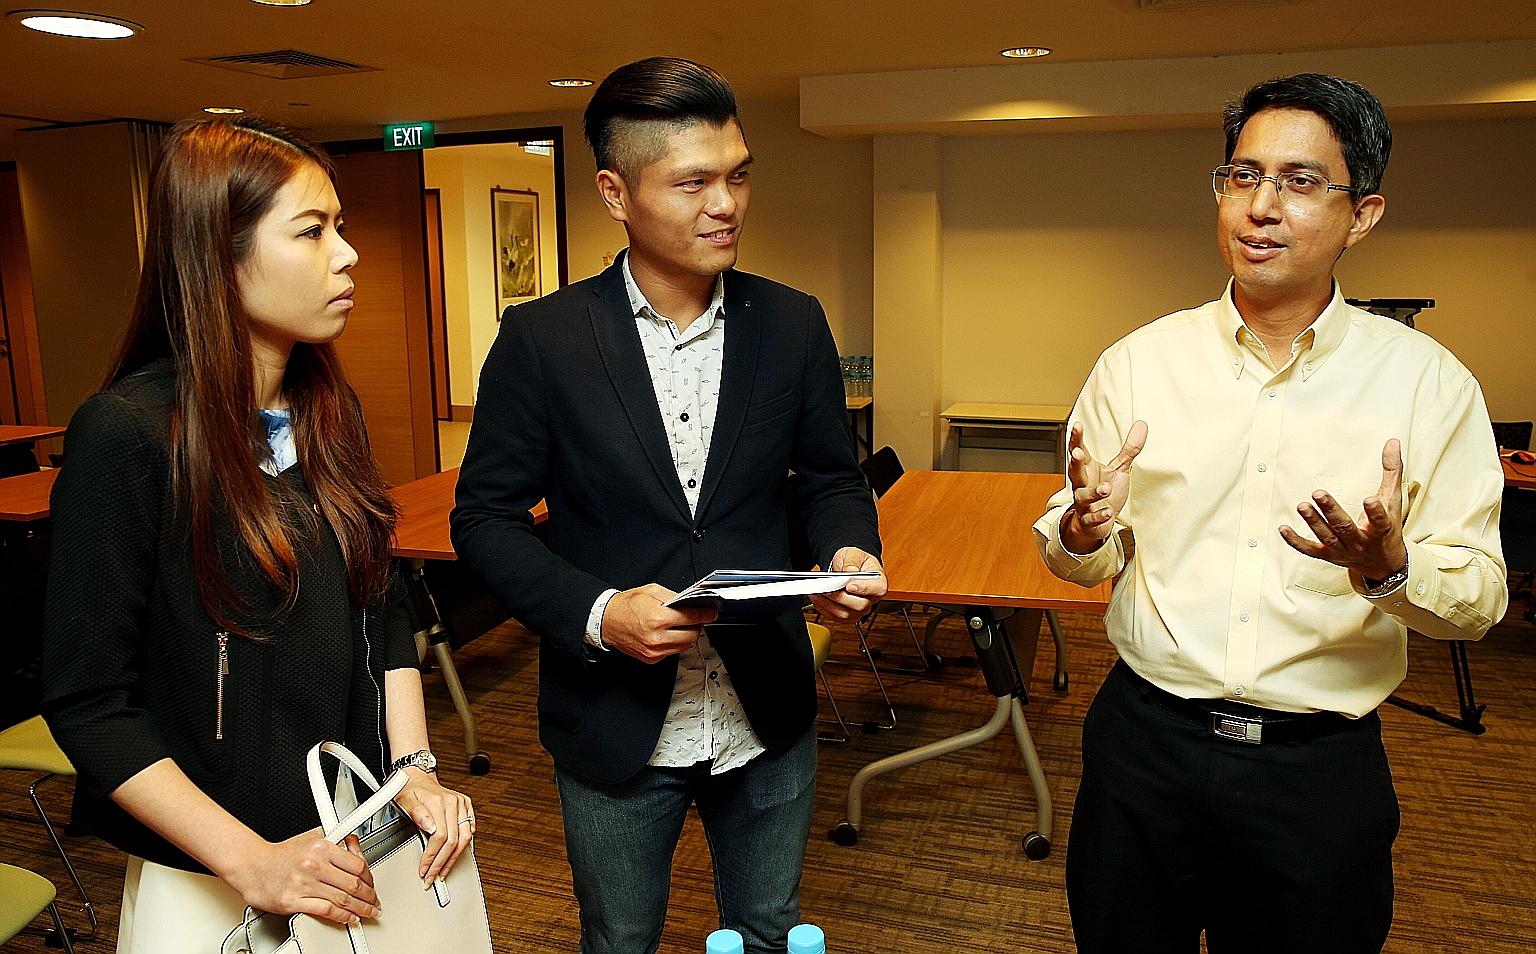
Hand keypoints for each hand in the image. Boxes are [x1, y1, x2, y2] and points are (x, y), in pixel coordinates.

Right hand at [222, 828, 378, 926]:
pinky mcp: (293, 901)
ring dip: (360, 908)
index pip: (357, 864)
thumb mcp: (310, 838)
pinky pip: (325, 910)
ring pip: (342, 899)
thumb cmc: (280, 855)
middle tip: (374, 901)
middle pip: (353, 884)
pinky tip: (349, 918)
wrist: (252, 866)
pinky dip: (341, 916)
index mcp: (321, 847)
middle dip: (369, 896)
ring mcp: (304, 884)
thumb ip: (333, 841)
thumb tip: (355, 845)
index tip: (372, 884)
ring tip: (368, 912)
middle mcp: (314, 864)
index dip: (369, 878)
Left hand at [395, 768, 474, 885]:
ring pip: (465, 838)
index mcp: (438, 802)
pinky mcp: (466, 806)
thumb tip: (429, 827)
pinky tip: (456, 855)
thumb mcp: (404, 800)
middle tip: (432, 876)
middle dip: (442, 863)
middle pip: (453, 841)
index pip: (440, 837)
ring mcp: (462, 804)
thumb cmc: (408, 789)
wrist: (416, 776)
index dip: (432, 857)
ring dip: (454, 859)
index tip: (424, 869)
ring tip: (443, 871)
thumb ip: (416, 813)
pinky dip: (464, 845)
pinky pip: (470, 829)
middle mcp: (453, 803)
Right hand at [601, 583, 715, 662]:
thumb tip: (692, 602)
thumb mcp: (652, 591)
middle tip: (696, 618)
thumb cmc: (626, 605)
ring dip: (687, 636)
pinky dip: (675, 643)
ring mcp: (653, 651)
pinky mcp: (651, 659)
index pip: (691, 618)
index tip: (711, 613)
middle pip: (692, 636)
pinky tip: (668, 634)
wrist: (606, 620)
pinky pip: (672, 652)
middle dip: (697, 626)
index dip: (705, 615)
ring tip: (681, 626)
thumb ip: (674, 597)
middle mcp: (656, 638)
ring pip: (684, 646)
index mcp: (657, 618)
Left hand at [809, 548, 887, 620]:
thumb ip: (852, 562)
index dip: (863, 589)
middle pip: (859, 605)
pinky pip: (836, 617)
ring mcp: (860, 610)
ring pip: (845, 614)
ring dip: (828, 604)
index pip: (876, 590)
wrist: (849, 566)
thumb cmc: (855, 561)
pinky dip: (824, 609)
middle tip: (826, 589)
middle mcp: (872, 599)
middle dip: (840, 597)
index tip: (850, 586)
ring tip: (816, 593)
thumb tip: (849, 571)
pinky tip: (816, 598)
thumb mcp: (854, 554)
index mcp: (879, 583)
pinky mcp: (848, 615)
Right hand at [1060, 420, 1147, 553]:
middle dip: (1075, 463)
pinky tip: (1108, 512)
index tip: (1078, 425)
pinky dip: (1098, 516)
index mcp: (1087, 469)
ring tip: (1106, 488)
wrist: (1095, 524)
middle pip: (1074, 472)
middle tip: (1077, 453)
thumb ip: (1129, 449)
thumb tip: (1142, 424)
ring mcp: (1084, 503)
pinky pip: (1091, 519)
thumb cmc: (1105, 493)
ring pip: (1083, 497)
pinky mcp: (1089, 521)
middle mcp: (1082, 485)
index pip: (1079, 451)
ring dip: (1093, 493)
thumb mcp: (1119, 468)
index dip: (1077, 439)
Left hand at [1279, 438, 1407, 580]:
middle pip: (1345, 528)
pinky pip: (1310, 550)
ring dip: (1313, 522)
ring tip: (1302, 506)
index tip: (1368, 499)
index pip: (1380, 521)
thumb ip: (1392, 471)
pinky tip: (1283, 528)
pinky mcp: (1328, 555)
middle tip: (1318, 494)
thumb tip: (1392, 441)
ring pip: (1326, 537)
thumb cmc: (1387, 527)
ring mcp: (1343, 550)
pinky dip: (1295, 541)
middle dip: (1332, 512)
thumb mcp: (1393, 500)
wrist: (1383, 563)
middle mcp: (1361, 542)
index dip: (1375, 511)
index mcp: (1381, 530)